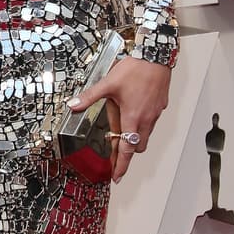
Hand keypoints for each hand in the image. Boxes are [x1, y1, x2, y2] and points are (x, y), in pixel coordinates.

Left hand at [67, 55, 171, 182]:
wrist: (155, 57)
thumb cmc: (136, 69)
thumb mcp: (107, 83)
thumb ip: (90, 96)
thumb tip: (74, 105)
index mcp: (132, 117)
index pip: (127, 149)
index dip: (121, 165)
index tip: (117, 176)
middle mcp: (146, 119)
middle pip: (137, 146)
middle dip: (127, 152)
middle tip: (116, 153)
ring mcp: (155, 113)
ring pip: (146, 135)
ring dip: (135, 138)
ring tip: (123, 133)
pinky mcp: (160, 106)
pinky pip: (151, 123)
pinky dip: (142, 125)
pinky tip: (134, 114)